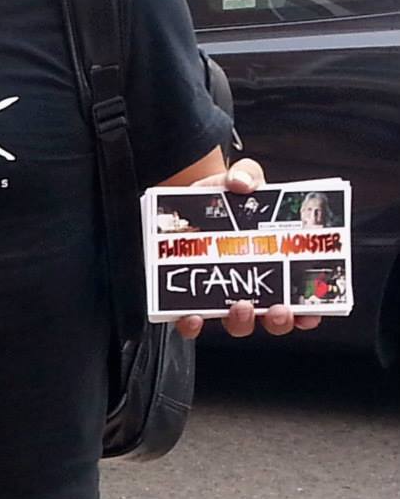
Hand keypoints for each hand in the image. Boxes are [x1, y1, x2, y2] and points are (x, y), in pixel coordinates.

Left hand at [173, 159, 325, 340]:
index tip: (312, 313)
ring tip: (241, 306)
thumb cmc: (223, 195)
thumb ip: (247, 174)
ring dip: (242, 321)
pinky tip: (193, 316)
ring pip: (236, 323)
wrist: (186, 199)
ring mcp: (220, 295)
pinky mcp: (189, 297)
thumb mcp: (242, 178)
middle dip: (277, 320)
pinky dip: (192, 324)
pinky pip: (191, 321)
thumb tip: (242, 183)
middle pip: (270, 318)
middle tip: (278, 309)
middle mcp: (251, 286)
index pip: (299, 298)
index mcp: (275, 263)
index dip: (308, 312)